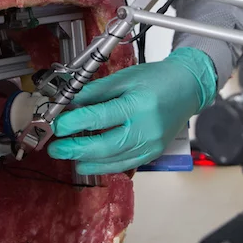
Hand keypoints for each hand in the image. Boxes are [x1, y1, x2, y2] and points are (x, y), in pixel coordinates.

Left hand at [48, 47, 216, 174]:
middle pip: (105, 146)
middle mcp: (147, 129)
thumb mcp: (124, 77)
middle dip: (76, 149)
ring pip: (113, 161)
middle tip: (55, 148)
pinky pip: (124, 165)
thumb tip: (69, 103)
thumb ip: (96, 91)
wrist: (188, 87)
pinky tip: (87, 161)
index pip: (100, 117)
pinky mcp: (153, 154)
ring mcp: (152, 146)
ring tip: (67, 156)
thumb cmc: (157, 79)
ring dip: (86, 161)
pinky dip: (103, 165)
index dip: (74, 123)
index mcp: (139, 104)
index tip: (57, 125)